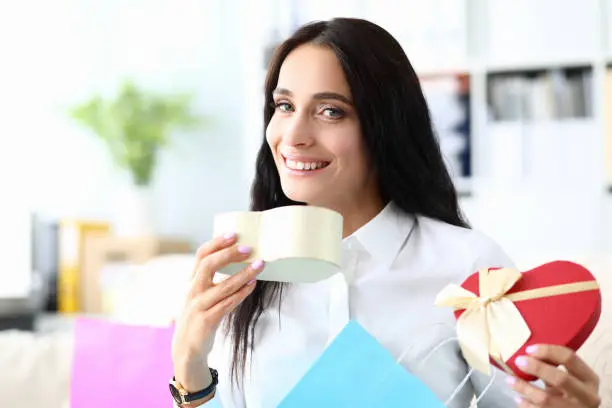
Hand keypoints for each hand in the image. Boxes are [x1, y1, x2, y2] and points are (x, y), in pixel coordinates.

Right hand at [172, 233, 264, 363]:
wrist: (186, 350)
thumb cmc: (198, 317)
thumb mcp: (199, 295)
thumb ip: (211, 280)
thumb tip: (236, 260)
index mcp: (191, 281)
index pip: (201, 255)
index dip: (216, 243)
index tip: (233, 235)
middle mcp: (193, 291)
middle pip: (208, 265)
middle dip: (229, 254)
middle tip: (249, 249)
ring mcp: (199, 306)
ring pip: (223, 285)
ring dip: (244, 274)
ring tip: (260, 265)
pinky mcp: (207, 321)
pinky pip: (228, 303)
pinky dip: (242, 293)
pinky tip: (253, 285)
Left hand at [506, 344, 600, 406]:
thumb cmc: (568, 393)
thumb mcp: (567, 379)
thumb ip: (553, 367)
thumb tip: (525, 354)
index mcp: (589, 379)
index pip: (570, 358)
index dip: (548, 351)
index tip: (529, 349)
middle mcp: (588, 396)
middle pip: (561, 378)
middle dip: (537, 367)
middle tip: (518, 362)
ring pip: (546, 399)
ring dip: (524, 388)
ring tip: (510, 381)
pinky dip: (526, 404)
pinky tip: (519, 399)